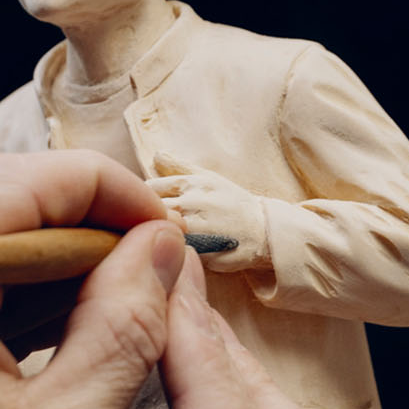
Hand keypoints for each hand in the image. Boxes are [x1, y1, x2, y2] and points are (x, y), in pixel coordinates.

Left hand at [145, 153, 266, 273]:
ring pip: (158, 231)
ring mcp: (193, 229)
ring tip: (161, 239)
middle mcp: (188, 204)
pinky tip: (172, 253)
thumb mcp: (208, 178)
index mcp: (188, 184)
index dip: (144, 199)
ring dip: (155, 234)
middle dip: (145, 217)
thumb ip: (179, 167)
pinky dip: (168, 252)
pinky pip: (172, 251)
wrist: (264, 231)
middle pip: (148, 210)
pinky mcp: (198, 253)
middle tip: (150, 225)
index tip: (148, 207)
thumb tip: (156, 154)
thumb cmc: (232, 203)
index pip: (148, 189)